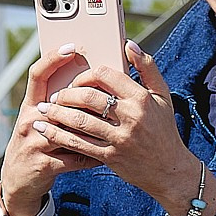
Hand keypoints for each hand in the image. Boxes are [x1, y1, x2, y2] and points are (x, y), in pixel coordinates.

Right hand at [0, 44, 109, 215]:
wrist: (18, 182)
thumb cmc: (37, 146)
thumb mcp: (39, 121)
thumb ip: (58, 105)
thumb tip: (86, 83)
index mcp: (30, 105)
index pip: (38, 74)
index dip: (53, 59)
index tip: (72, 47)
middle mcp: (30, 120)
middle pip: (59, 102)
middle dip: (84, 98)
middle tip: (109, 93)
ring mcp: (35, 142)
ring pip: (69, 130)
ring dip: (93, 128)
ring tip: (114, 124)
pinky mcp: (43, 164)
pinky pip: (75, 157)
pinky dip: (92, 156)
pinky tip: (106, 154)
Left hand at [27, 42, 201, 214]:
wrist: (170, 170)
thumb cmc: (164, 130)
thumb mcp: (163, 96)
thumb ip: (147, 68)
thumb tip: (129, 45)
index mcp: (141, 98)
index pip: (105, 75)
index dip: (85, 75)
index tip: (77, 81)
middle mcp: (131, 117)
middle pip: (88, 97)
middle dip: (66, 94)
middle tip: (56, 96)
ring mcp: (120, 138)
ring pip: (80, 121)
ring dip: (57, 114)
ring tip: (45, 110)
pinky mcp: (111, 156)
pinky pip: (79, 144)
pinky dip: (59, 136)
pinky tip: (46, 131)